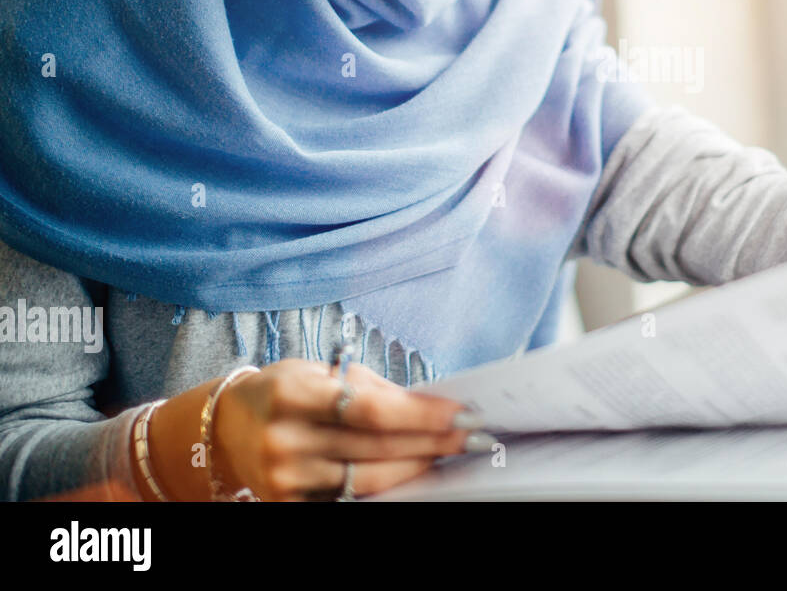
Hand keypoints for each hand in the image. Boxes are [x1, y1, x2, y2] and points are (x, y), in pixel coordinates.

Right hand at [210, 358, 483, 499]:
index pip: (371, 410)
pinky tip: (410, 472)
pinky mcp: (287, 503)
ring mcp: (285, 477)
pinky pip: (348, 498)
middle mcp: (286, 439)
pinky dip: (384, 485)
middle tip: (471, 435)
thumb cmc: (282, 392)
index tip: (461, 412)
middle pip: (376, 447)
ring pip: (368, 479)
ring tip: (447, 452)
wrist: (225, 429)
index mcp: (294, 395)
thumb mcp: (318, 372)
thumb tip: (429, 406)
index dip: (422, 414)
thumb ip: (369, 389)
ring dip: (416, 465)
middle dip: (432, 441)